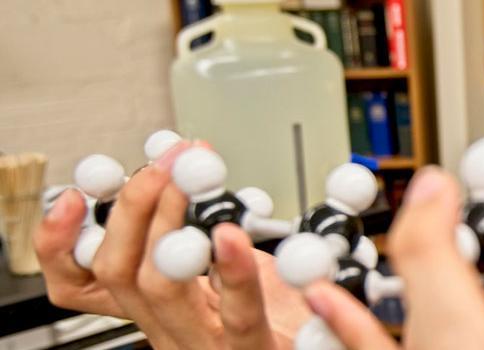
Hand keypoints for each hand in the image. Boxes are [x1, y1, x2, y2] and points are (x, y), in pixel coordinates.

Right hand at [35, 141, 308, 348]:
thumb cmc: (285, 314)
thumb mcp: (228, 266)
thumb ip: (201, 229)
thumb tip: (180, 167)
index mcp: (157, 310)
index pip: (80, 283)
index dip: (60, 243)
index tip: (73, 197)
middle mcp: (170, 330)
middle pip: (116, 273)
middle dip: (132, 208)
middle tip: (163, 164)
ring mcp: (207, 345)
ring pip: (158, 289)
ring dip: (168, 223)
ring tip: (189, 183)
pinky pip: (238, 314)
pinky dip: (235, 271)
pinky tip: (232, 235)